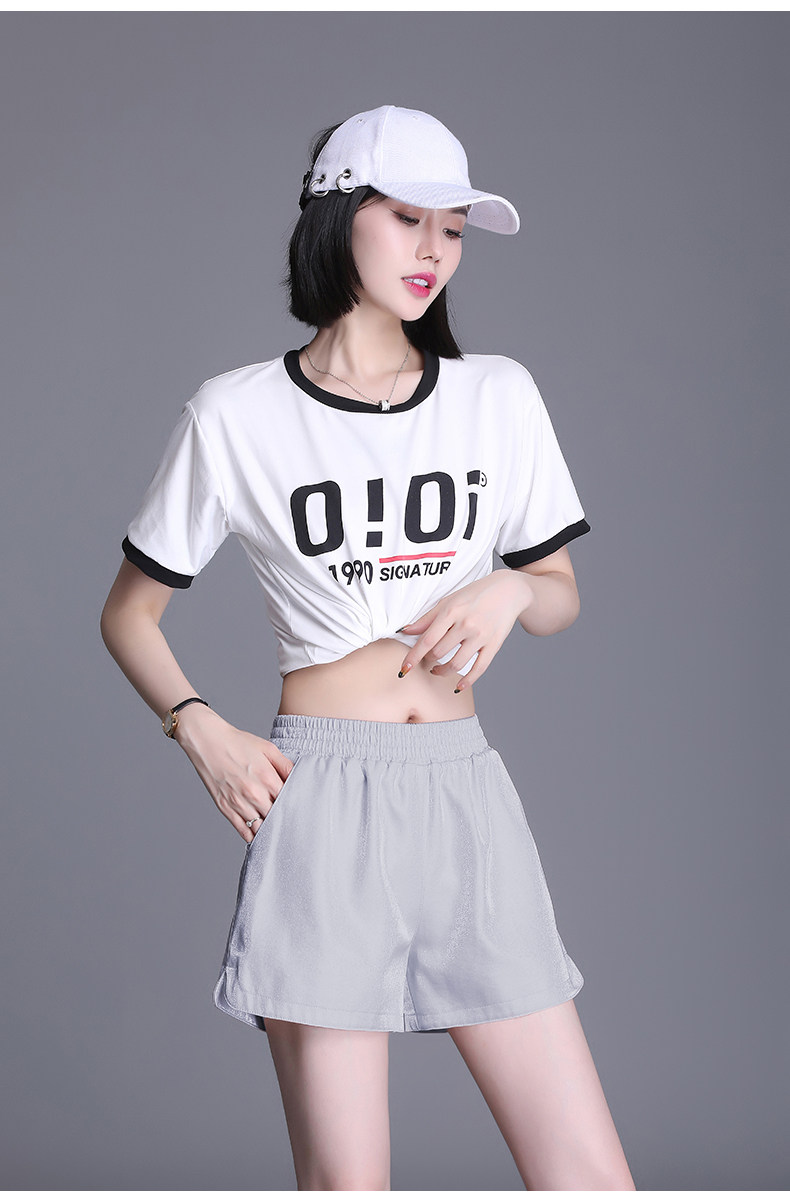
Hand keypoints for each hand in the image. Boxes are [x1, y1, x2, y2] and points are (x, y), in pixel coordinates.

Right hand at [173, 704, 293, 842]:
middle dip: (283, 818)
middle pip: (276, 816)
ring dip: (269, 830)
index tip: (300, 807)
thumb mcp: (267, 748)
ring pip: (260, 827)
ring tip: (277, 831)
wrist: (207, 742)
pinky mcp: (225, 808)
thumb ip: (285, 765)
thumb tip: (298, 779)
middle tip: (291, 822)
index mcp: (267, 778)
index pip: (289, 801)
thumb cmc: (238, 743)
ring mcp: (238, 803)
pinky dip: (252, 836)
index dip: (295, 805)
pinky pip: (242, 830)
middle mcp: (254, 794)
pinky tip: (259, 836)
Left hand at [397, 571, 534, 691]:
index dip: (413, 656)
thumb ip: (427, 618)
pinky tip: (458, 686)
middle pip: (440, 653)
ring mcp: (481, 636)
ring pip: (457, 664)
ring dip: (443, 672)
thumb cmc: (475, 594)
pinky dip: (467, 681)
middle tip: (425, 661)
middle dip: (428, 660)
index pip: (427, 640)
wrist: (508, 590)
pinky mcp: (494, 644)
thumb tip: (406, 631)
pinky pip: (479, 668)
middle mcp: (466, 624)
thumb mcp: (449, 600)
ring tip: (437, 670)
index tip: (404, 669)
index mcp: (452, 611)